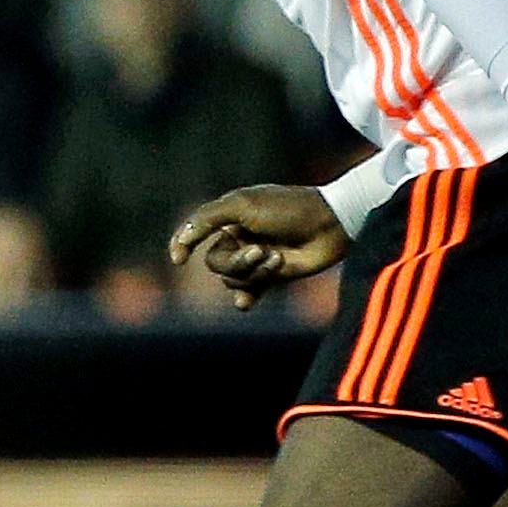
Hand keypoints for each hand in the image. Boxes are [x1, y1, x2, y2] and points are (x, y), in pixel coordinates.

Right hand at [167, 183, 347, 311]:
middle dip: (236, 262)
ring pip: (232, 279)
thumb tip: (181, 240)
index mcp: (230, 216)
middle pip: (215, 264)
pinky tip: (247, 301)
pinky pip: (246, 294)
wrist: (329, 226)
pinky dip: (246, 296)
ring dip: (254, 272)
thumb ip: (206, 219)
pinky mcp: (271, 277)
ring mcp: (255, 259)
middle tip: (260, 251)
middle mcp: (239, 238)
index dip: (182, 244)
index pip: (195, 233)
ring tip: (277, 259)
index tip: (178, 259)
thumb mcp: (242, 205)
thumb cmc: (287, 209)